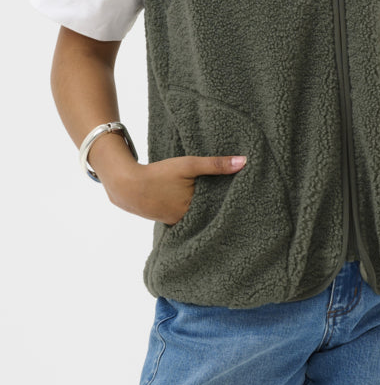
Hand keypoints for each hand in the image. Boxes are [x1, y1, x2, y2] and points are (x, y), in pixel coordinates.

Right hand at [101, 154, 246, 224]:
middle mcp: (187, 220)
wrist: (127, 185)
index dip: (233, 202)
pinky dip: (195, 210)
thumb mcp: (189, 164)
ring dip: (208, 209)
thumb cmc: (159, 174)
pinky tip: (200, 203)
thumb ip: (216, 164)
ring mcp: (177, 222)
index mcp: (194, 209)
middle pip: (211, 214)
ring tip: (225, 202)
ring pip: (199, 216)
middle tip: (242, 202)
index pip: (221, 208)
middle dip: (223, 208)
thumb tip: (244, 162)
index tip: (248, 199)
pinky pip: (188, 217)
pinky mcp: (169, 220)